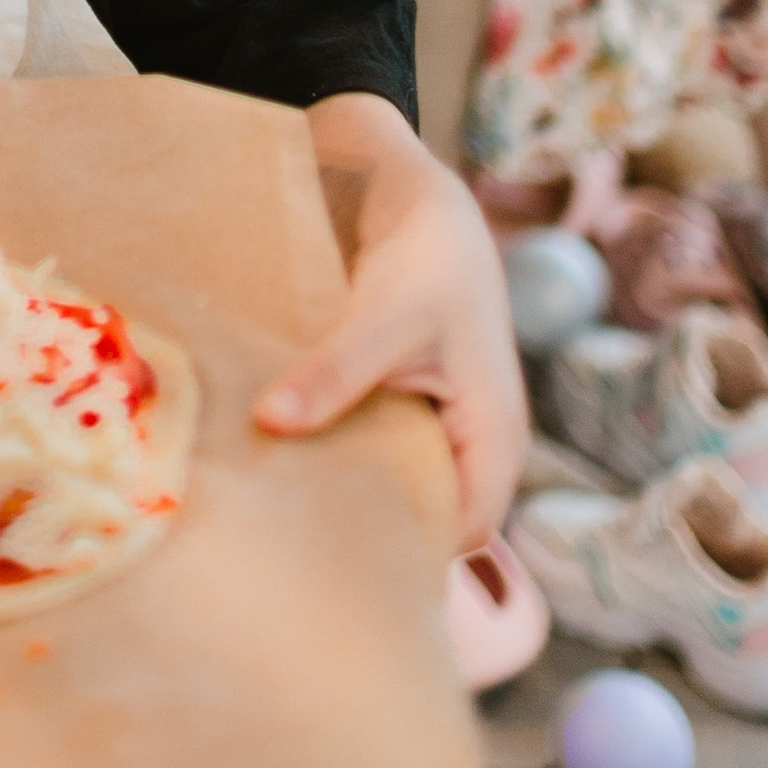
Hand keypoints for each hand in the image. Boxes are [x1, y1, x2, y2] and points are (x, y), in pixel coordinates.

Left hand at [255, 93, 525, 552]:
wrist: (423, 205)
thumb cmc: (427, 260)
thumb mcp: (383, 317)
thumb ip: (335, 371)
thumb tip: (271, 422)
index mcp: (495, 439)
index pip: (461, 532)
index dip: (408, 552)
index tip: (333, 562)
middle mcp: (475, 449)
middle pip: (429, 522)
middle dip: (373, 535)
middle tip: (294, 551)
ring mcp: (442, 435)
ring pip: (400, 492)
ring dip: (352, 497)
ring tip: (284, 515)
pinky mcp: (407, 416)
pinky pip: (378, 459)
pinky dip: (341, 462)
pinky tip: (291, 468)